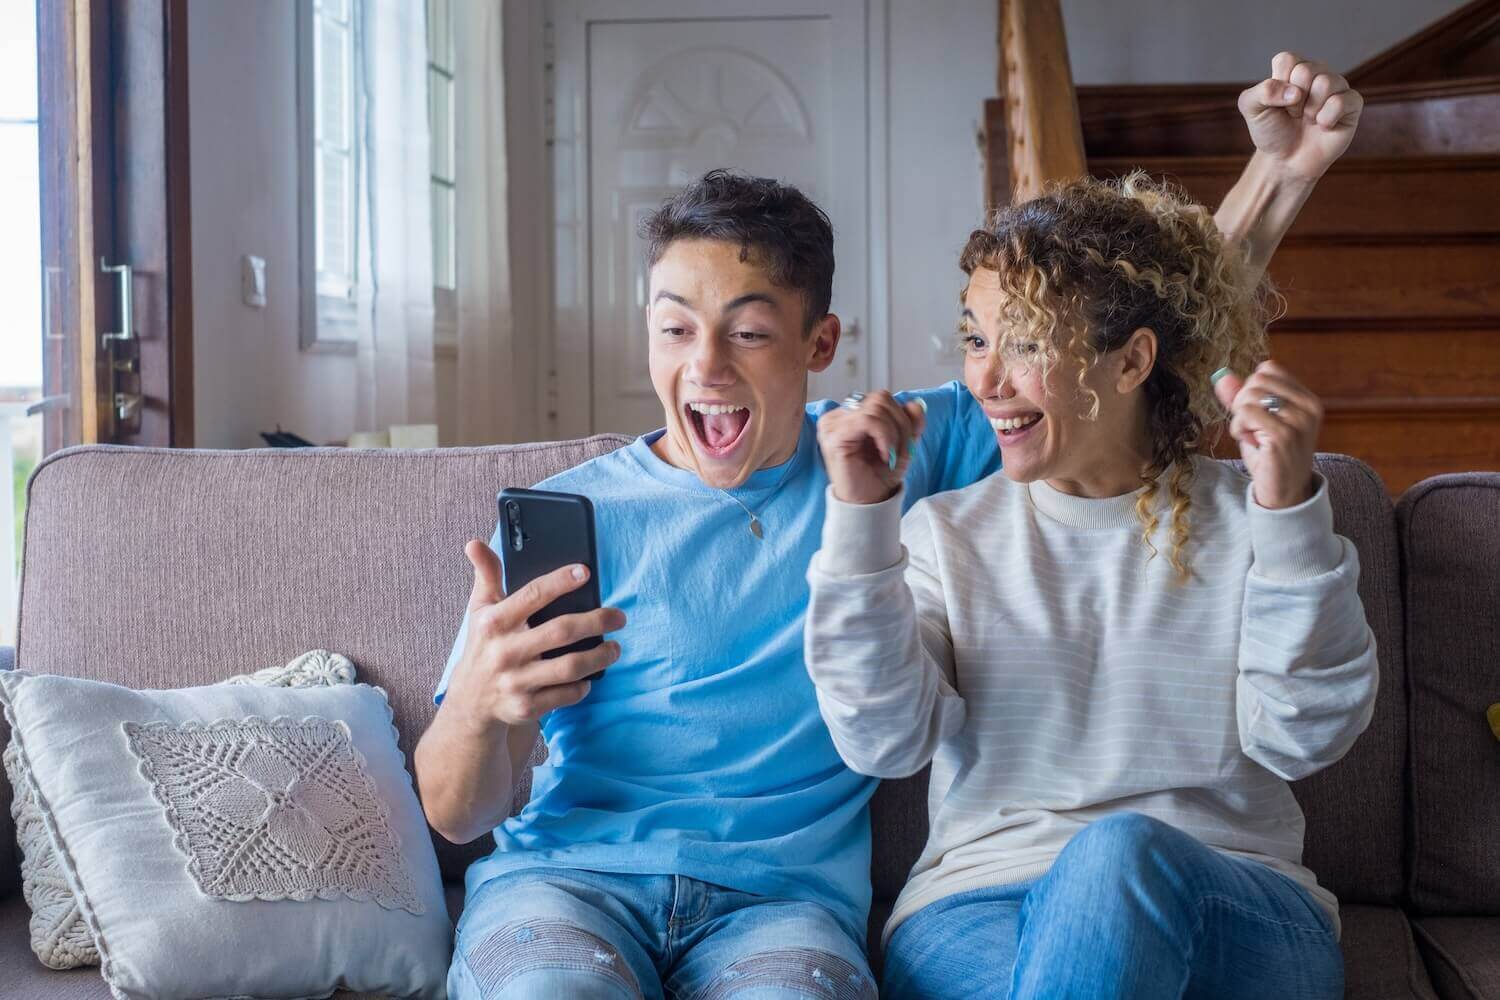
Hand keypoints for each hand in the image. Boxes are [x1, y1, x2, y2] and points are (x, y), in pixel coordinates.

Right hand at [444, 540, 623, 726]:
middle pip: (561, 631)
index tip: (585, 573)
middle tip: (619, 617)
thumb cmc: (483, 646)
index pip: (532, 594)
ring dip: (600, 655)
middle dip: (597, 621)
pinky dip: (583, 685)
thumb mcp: (480, 610)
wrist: (469, 703)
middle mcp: (504, 652)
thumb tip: (474, 543)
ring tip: (614, 647)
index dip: (561, 581)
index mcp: (493, 623)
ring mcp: (515, 682)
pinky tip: (590, 675)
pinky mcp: (526, 707)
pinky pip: (566, 694)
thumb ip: (486, 575)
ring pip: (570, 667)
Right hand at [817, 391, 925, 504]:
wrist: (868, 502)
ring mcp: (833, 425)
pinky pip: (868, 420)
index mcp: (851, 414)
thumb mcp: (903, 443)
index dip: (901, 416)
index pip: (881, 398)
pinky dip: (885, 436)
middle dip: (901, 425)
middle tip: (901, 451)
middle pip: (880, 398)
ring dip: (894, 433)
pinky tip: (885, 455)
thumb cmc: (880, 475)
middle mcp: (838, 416)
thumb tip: (916, 404)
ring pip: (875, 408)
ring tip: (892, 455)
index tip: (906, 443)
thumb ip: (911, 422)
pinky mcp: (834, 436)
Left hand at [1213, 361, 1322, 509]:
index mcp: (1307, 399)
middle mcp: (1308, 407)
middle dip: (1243, 403)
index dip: (1251, 389)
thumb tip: (1222, 377)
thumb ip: (1241, 397)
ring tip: (1252, 436)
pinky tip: (1249, 441)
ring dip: (1240, 418)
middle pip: (1256, 380)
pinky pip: (1245, 414)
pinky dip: (1238, 428)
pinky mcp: (1283, 435)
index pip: (1268, 369)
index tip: (1257, 414)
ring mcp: (1298, 420)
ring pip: (1248, 396)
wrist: (1284, 492)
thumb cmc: (1271, 456)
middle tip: (1252, 427)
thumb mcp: (1256, 421)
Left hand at [1238, 52, 1362, 182]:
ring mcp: (1336, 86)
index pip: (1287, 60)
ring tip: (1308, 120)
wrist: (1286, 160)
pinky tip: (1323, 126)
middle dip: (1293, 100)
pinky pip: (1341, 101)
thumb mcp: (1252, 110)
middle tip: (1293, 114)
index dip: (1278, 86)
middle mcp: (1317, 72)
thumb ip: (1261, 92)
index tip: (1278, 103)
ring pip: (1325, 83)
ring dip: (1310, 109)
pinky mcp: (1352, 103)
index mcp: (1293, 68)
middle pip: (1305, 70)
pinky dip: (1326, 118)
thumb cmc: (1271, 132)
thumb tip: (1294, 92)